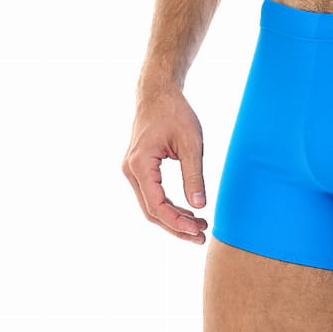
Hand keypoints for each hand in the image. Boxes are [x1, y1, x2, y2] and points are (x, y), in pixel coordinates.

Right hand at [123, 90, 208, 243]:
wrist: (158, 94)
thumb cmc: (175, 113)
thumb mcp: (191, 143)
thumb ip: (194, 175)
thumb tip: (199, 206)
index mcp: (140, 164)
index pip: (156, 205)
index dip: (177, 222)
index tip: (198, 231)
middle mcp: (131, 170)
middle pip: (151, 211)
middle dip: (176, 227)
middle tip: (201, 237)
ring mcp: (132, 171)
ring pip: (150, 206)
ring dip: (174, 219)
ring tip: (200, 226)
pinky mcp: (139, 169)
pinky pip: (151, 195)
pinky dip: (169, 207)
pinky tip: (189, 212)